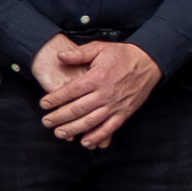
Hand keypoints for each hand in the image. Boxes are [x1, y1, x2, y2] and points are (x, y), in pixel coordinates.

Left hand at [35, 36, 160, 145]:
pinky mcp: (124, 113)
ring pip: (91, 121)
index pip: (71, 91)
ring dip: (73, 129)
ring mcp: (115, 105)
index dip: (55, 98)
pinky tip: (86, 142)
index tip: (44, 104)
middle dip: (59, 117)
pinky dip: (98, 137)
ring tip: (60, 133)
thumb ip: (78, 54)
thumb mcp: (99, 48)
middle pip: (77, 109)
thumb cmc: (123, 55)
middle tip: (46, 122)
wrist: (148, 62)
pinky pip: (110, 128)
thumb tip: (59, 56)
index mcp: (97, 77)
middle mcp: (105, 93)